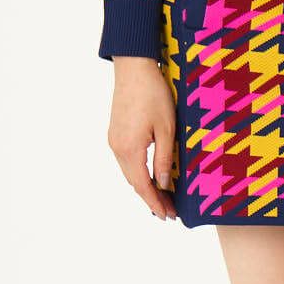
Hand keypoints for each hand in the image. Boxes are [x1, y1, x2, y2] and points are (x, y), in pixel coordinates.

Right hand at [108, 57, 177, 220]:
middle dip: (151, 199)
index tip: (168, 216)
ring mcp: (114, 140)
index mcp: (130, 149)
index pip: (143, 186)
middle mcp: (117, 148)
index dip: (156, 203)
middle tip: (169, 212)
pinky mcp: (115, 133)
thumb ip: (163, 160)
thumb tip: (164, 185)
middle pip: (134, 183)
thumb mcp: (166, 130)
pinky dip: (138, 173)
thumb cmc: (153, 94)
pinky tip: (150, 177)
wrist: (133, 67)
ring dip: (145, 187)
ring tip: (162, 199)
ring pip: (129, 173)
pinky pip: (127, 161)